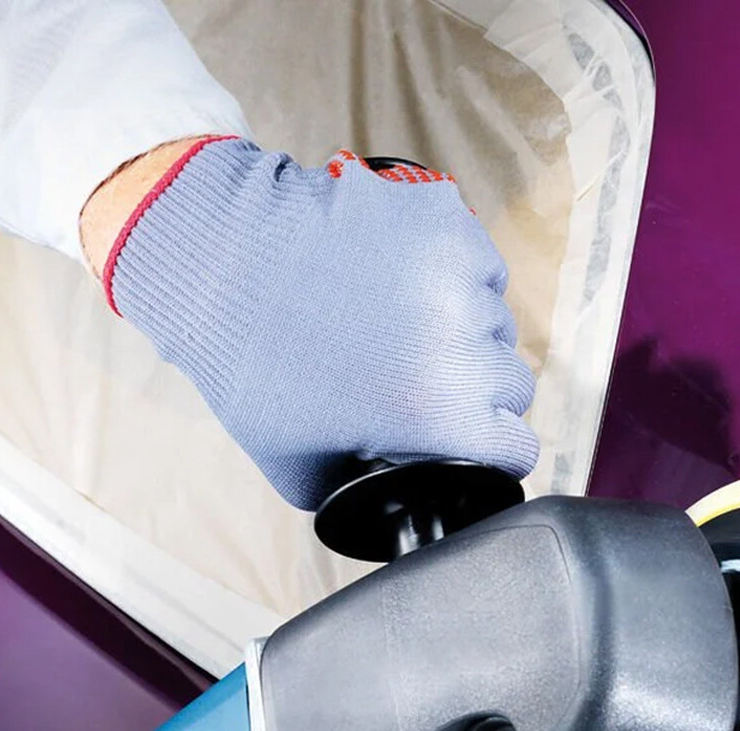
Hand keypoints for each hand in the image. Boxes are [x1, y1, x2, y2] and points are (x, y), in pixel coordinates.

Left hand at [84, 139, 537, 510]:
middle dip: (479, 392)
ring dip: (468, 331)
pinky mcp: (448, 220)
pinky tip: (406, 282)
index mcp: (440, 413)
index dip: (494, 453)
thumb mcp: (302, 472)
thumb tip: (394, 500)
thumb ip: (365, 493)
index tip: (472, 443)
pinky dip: (456, 274)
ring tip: (405, 327)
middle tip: (426, 382)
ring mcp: (460, 275)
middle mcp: (464, 343)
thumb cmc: (251, 370)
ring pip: (499, 320)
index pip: (518, 448)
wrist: (220, 263)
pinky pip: (480, 261)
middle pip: (514, 384)